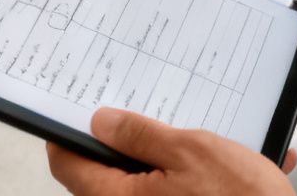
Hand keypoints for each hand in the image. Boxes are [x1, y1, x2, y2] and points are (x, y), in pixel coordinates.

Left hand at [45, 108, 296, 195]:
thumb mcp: (189, 151)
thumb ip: (140, 135)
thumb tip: (101, 121)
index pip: (67, 165)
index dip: (68, 132)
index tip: (76, 108)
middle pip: (105, 173)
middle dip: (126, 140)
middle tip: (146, 112)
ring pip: (143, 181)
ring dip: (167, 157)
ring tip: (200, 136)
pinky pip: (174, 191)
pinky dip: (195, 176)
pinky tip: (228, 162)